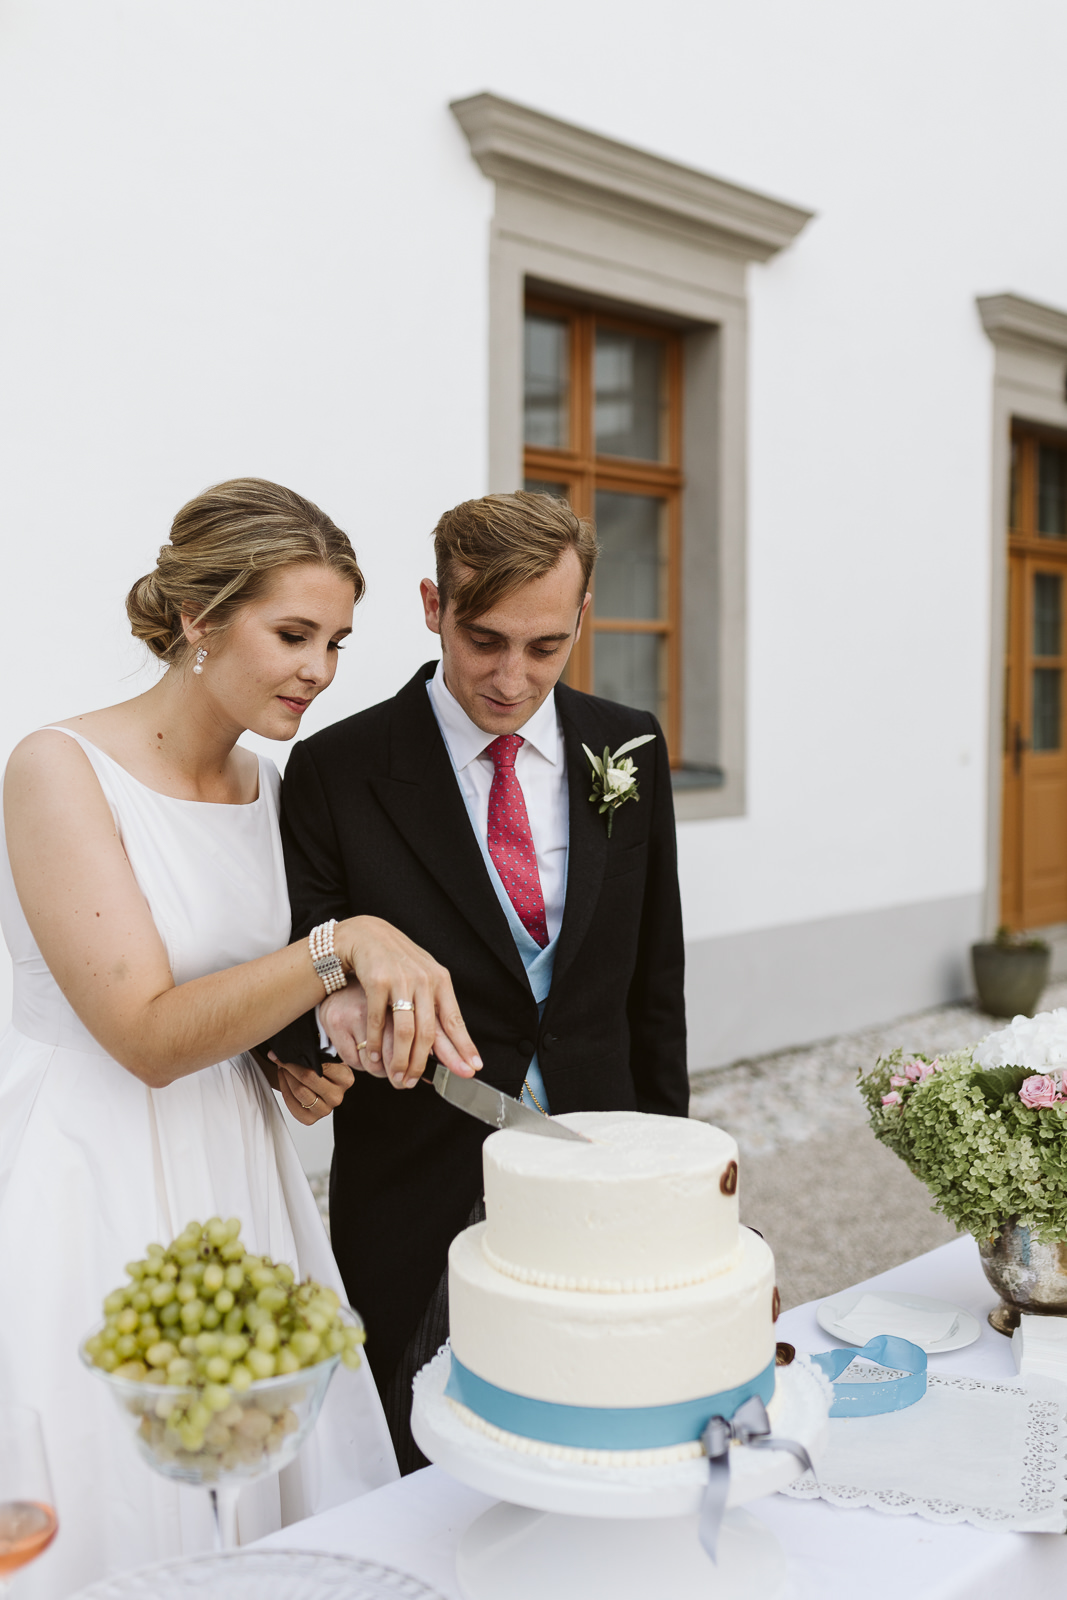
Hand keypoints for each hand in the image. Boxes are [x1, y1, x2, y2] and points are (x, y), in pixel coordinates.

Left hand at [267, 1052, 353, 1124]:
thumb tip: (296, 1042)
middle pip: (307, 1078)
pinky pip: (292, 1105)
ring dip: (286, 1076)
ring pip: (299, 1091)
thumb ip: (319, 1049)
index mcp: (346, 1079)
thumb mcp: (330, 1055)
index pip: (321, 1065)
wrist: (327, 1083)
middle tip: (281, 1057)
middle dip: (290, 1065)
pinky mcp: (311, 1119)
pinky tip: (284, 1079)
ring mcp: (325, 1110)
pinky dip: (284, 1089)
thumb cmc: (327, 1066)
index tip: (288, 1049)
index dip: (300, 1056)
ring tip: (283, 1067)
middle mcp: (337, 1097)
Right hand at [333, 917, 481, 1088]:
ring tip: (397, 1077)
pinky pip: (378, 1021)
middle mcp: (424, 980)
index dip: (463, 1046)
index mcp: (440, 980)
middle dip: (423, 1063)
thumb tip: (452, 1044)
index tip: (472, 1068)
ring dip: (400, 1059)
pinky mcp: (377, 981)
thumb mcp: (423, 979)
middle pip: (428, 1032)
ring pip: (405, 1030)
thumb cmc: (398, 961)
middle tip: (416, 1083)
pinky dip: (377, 1043)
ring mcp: (400, 980)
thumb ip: (435, 1008)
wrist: (367, 935)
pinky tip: (376, 1058)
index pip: (454, 1020)